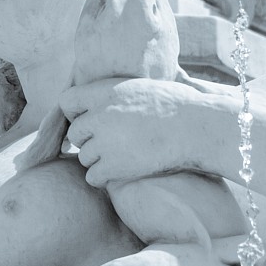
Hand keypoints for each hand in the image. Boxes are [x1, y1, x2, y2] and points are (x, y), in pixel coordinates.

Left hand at [60, 78, 236, 187]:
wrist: (198, 127)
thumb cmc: (177, 105)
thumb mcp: (140, 88)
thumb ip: (113, 95)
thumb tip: (95, 103)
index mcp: (107, 91)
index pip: (67, 101)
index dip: (75, 113)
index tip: (89, 121)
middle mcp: (101, 115)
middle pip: (75, 133)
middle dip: (88, 140)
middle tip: (109, 144)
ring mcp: (107, 142)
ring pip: (84, 157)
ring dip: (98, 161)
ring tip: (121, 158)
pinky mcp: (116, 166)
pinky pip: (93, 177)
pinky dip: (103, 178)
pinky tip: (119, 173)